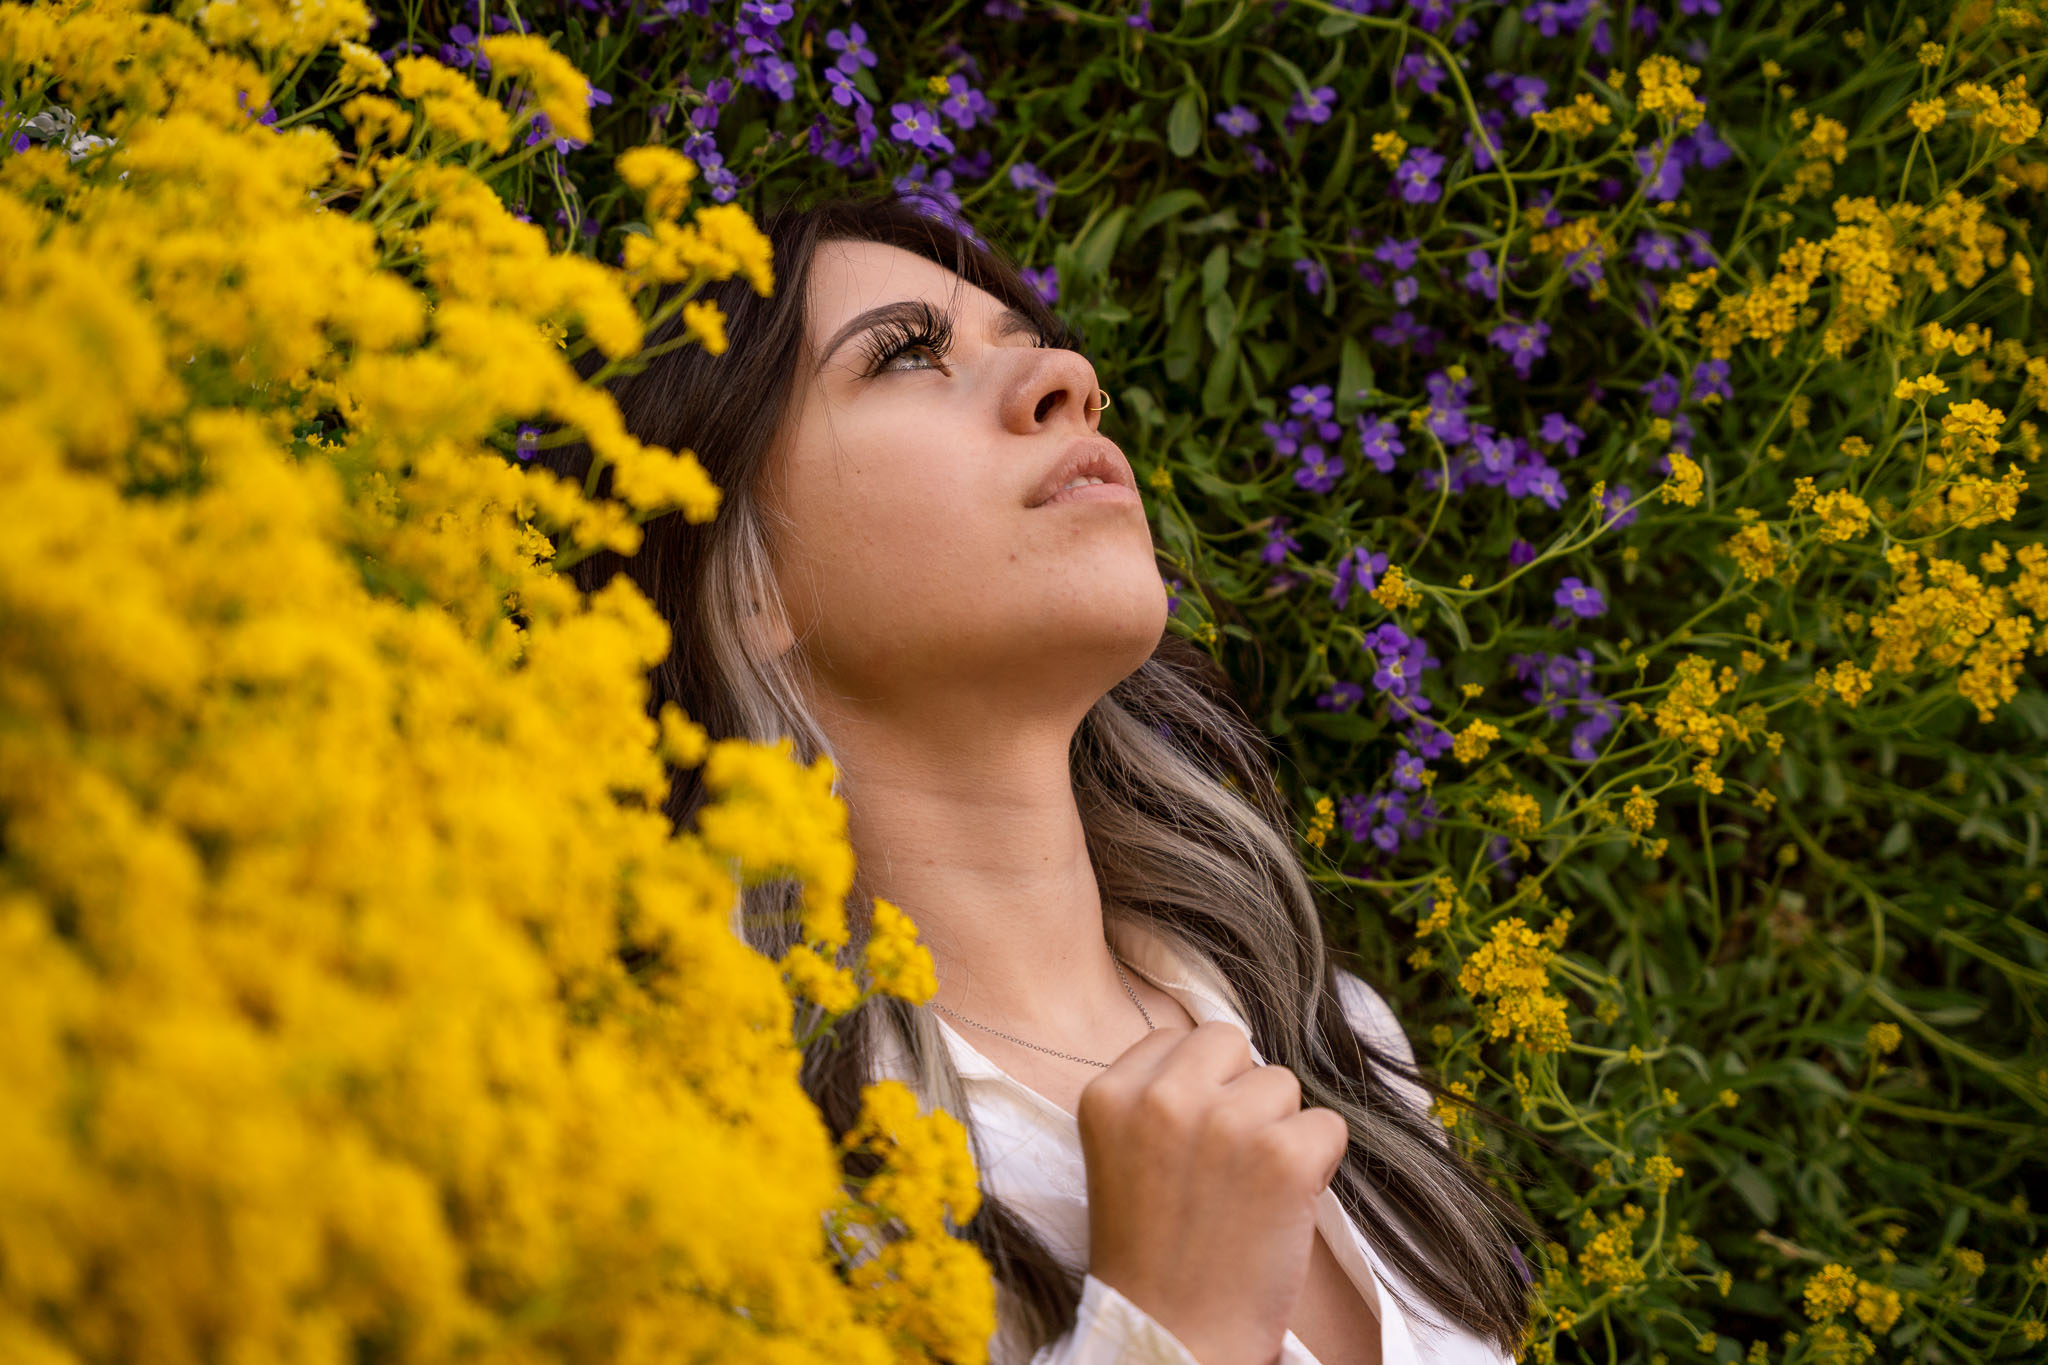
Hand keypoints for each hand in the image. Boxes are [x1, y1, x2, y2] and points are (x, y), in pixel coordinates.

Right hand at [1076, 1020, 1349, 1364]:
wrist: (1172, 1338)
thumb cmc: (1151, 1256)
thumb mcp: (1120, 1155)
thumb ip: (1157, 1098)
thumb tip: (1230, 1057)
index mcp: (1109, 1095)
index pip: (1175, 1040)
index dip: (1197, 1087)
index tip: (1191, 1143)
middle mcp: (1163, 1098)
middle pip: (1229, 1042)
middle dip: (1239, 1090)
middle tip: (1229, 1160)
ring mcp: (1225, 1123)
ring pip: (1281, 1083)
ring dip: (1279, 1131)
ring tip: (1249, 1193)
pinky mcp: (1283, 1157)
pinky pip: (1327, 1126)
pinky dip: (1318, 1166)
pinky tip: (1281, 1208)